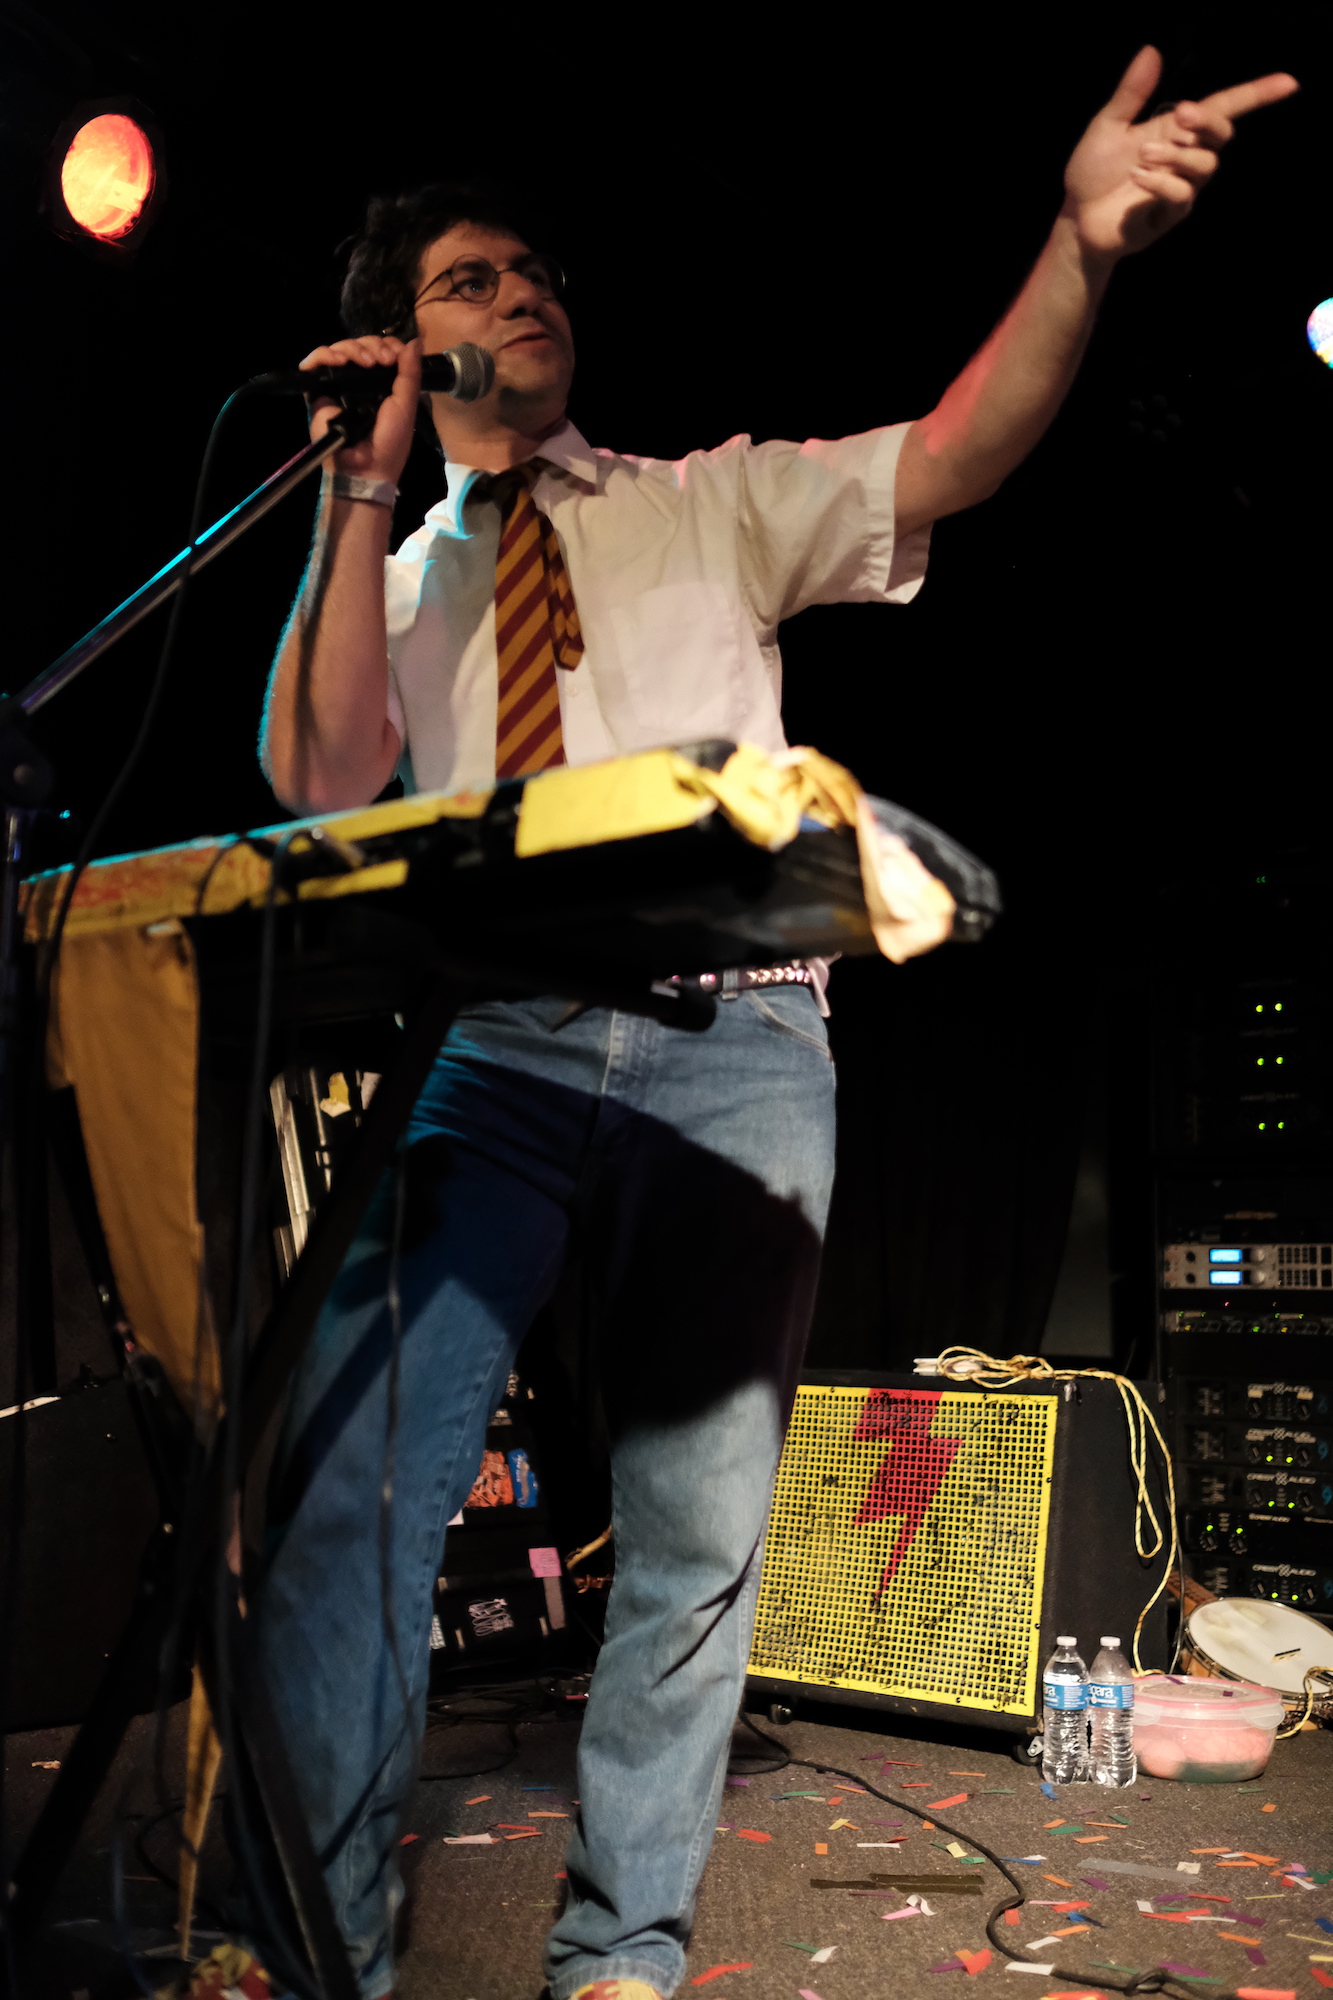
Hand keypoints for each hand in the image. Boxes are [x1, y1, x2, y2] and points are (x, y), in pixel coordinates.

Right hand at [298, 334, 422, 482]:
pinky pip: (315, 363)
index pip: (379, 349)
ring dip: (352, 348)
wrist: (366, 467)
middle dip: (372, 345)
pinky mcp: (317, 392)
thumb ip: (410, 374)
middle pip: (359, 345)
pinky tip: (338, 360)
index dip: (387, 345)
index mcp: (380, 382)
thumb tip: (414, 341)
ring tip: (365, 361)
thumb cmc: (389, 441)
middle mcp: (357, 380)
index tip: (394, 355)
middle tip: (382, 360)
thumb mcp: (406, 405)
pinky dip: (325, 355)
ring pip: (339, 349)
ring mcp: (337, 385)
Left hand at [1062, 46, 1297, 259]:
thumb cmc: (1093, 172)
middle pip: (1223, 135)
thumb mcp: (1107, 125)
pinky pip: (1182, 195)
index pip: (1225, 108)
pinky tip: (1138, 177)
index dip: (1257, 95)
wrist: (1077, 217)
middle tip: (1181, 114)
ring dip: (1176, 155)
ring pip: (1204, 165)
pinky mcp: (1170, 215)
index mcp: (1176, 130)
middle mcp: (1186, 156)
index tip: (1289, 82)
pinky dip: (1161, 182)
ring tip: (1141, 156)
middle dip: (1208, 121)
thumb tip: (1151, 51)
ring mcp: (1182, 187)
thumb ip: (1131, 93)